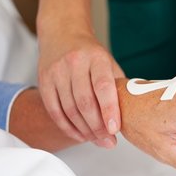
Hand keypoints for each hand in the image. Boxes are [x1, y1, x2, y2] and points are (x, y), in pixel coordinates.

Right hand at [37, 21, 123, 147]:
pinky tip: (80, 135)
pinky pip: (54, 111)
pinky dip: (67, 127)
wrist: (62, 33)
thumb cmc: (91, 54)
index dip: (109, 110)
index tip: (115, 129)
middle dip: (98, 127)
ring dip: (84, 130)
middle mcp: (75, 63)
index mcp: (96, 57)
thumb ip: (118, 87)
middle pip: (85, 102)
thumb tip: (131, 115)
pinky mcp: (44, 81)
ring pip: (69, 109)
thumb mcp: (109, 63)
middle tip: (109, 141)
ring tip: (97, 140)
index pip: (103, 86)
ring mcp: (57, 72)